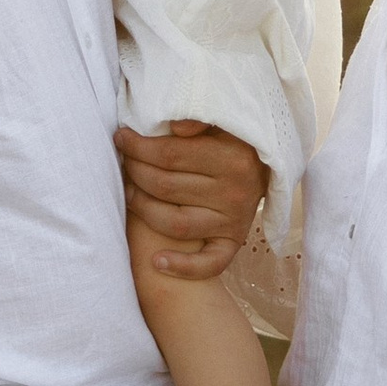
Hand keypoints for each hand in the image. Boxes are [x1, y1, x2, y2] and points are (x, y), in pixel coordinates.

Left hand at [118, 118, 264, 286]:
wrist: (265, 170)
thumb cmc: (234, 141)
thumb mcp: (223, 121)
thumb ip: (199, 119)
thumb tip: (174, 127)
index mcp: (232, 158)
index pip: (169, 154)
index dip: (138, 146)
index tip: (121, 138)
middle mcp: (234, 193)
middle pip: (166, 186)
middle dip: (135, 172)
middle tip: (124, 161)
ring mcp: (233, 221)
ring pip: (175, 223)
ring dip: (143, 209)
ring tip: (127, 193)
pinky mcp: (233, 243)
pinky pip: (209, 263)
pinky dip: (183, 266)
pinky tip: (157, 262)